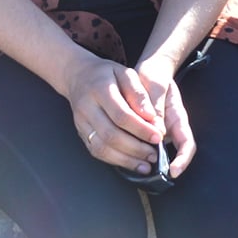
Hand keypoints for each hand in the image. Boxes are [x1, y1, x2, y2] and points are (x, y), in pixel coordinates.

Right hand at [64, 53, 163, 172]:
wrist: (78, 76)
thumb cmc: (106, 74)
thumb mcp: (125, 73)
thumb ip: (139, 93)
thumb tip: (152, 117)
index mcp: (99, 90)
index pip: (121, 115)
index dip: (141, 129)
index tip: (158, 136)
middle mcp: (87, 108)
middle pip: (111, 135)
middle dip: (135, 148)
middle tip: (154, 153)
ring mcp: (81, 123)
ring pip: (102, 147)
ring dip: (126, 159)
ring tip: (146, 164)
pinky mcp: (81, 133)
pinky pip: (97, 151)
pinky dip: (115, 161)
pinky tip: (131, 163)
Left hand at [134, 57, 195, 178]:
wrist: (149, 71)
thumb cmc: (154, 76)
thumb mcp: (155, 86)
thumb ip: (156, 106)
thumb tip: (158, 131)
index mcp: (178, 117)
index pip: (187, 143)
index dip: (183, 159)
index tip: (173, 171)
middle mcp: (170, 128)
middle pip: (172, 153)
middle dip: (162, 165)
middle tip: (147, 169)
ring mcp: (159, 130)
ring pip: (156, 151)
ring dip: (147, 158)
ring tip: (134, 162)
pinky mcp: (146, 131)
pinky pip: (143, 145)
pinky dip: (136, 150)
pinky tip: (124, 151)